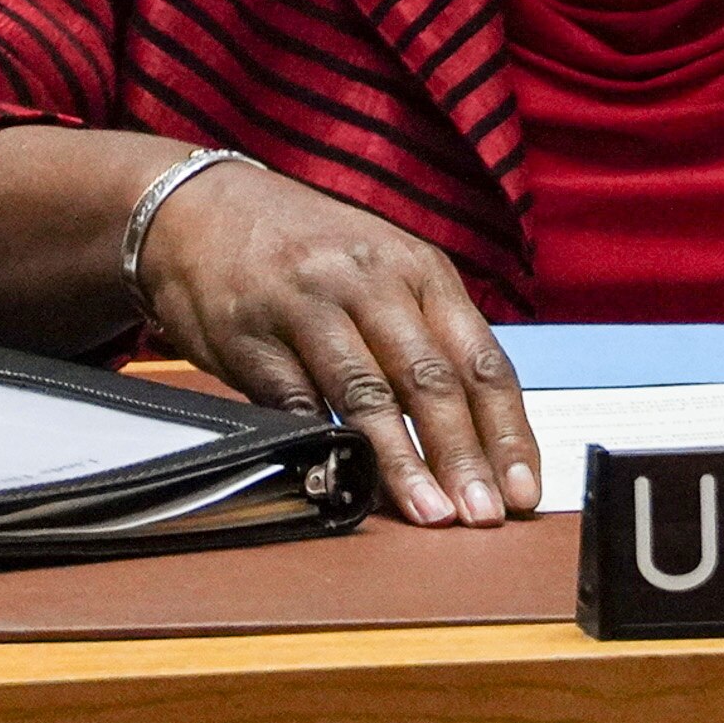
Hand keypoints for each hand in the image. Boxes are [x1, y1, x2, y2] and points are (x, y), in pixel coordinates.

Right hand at [138, 159, 539, 525]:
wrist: (201, 207)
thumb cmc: (309, 250)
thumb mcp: (385, 271)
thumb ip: (428, 339)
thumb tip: (478, 435)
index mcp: (418, 270)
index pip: (481, 360)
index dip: (506, 431)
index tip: (522, 489)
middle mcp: (369, 281)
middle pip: (431, 380)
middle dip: (463, 456)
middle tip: (481, 515)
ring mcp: (307, 305)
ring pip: (367, 394)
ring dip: (401, 461)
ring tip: (427, 511)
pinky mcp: (250, 334)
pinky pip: (294, 401)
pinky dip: (323, 446)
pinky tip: (344, 483)